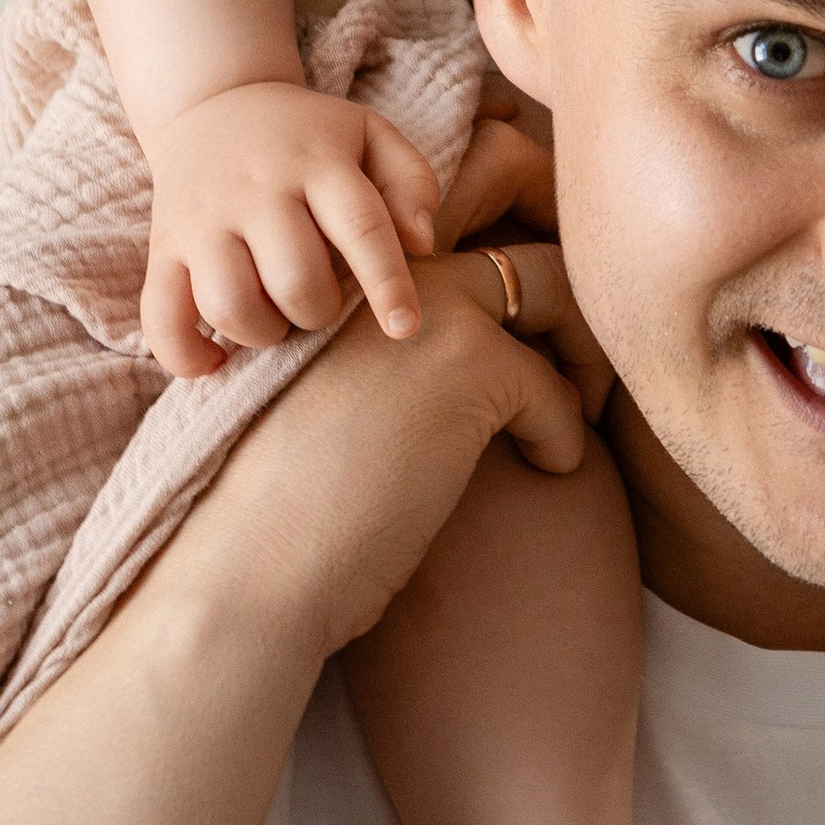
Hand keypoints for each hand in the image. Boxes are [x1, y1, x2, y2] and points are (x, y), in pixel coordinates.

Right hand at [143, 79, 443, 374]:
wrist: (213, 106)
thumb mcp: (371, 135)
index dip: (387, 283)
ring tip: (275, 314)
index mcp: (316, 162)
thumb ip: (411, 183)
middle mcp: (255, 190)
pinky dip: (187, 356)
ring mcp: (200, 219)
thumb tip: (421, 246)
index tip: (405, 327)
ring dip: (264, 331)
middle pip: (294, 278)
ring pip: (230, 305)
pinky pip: (160, 319)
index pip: (359, 226)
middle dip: (320, 310)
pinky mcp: (162, 248)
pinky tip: (216, 359)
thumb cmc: (309, 137)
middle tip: (321, 298)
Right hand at [181, 238, 594, 659]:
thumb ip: (385, 368)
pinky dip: (564, 433)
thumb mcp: (330, 408)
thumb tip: (458, 376)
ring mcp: (426, 312)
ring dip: (578, 355)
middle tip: (569, 381)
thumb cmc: (276, 514)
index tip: (528, 356)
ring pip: (552, 291)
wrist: (246, 565)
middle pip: (515, 259)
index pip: (458, 260)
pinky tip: (547, 470)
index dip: (506, 304)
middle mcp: (384, 278)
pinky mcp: (468, 364)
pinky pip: (555, 387)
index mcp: (344, 282)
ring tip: (573, 414)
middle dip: (559, 316)